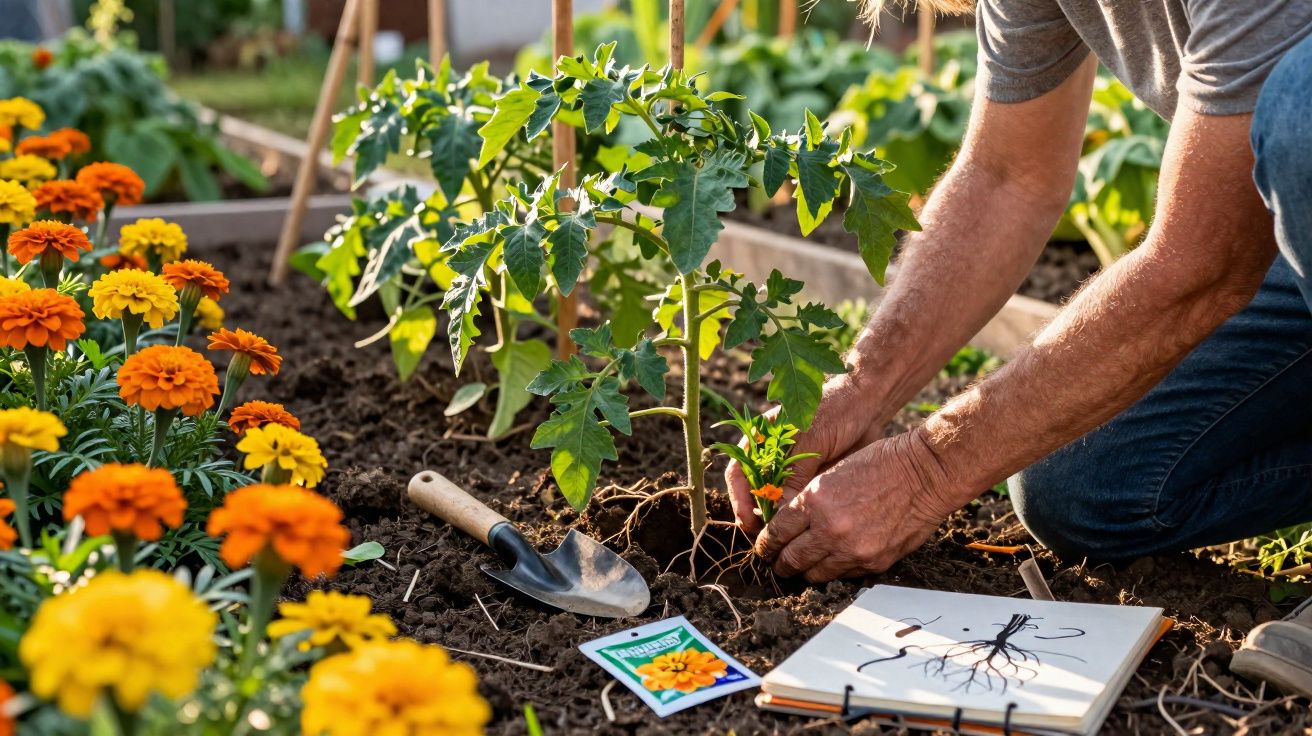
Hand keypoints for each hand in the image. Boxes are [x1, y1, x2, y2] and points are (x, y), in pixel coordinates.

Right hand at [725, 374, 885, 536]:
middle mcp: (769, 459)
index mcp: (760, 440)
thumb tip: (779, 514)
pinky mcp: (807, 483)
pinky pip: (795, 506)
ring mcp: (788, 472)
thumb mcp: (811, 441)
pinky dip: (794, 521)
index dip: (739, 500)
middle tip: (766, 540)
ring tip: (782, 542)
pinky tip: (801, 534)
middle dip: (755, 519)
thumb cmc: (834, 412)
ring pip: (772, 505)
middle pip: (752, 495)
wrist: (866, 405)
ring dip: (774, 524)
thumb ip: (795, 475)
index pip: (737, 474)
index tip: (749, 521)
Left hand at [754, 428, 964, 582]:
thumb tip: (788, 527)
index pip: (776, 533)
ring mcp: (852, 549)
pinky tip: (831, 563)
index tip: (764, 547)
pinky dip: (834, 571)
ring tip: (800, 568)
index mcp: (814, 501)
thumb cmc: (880, 464)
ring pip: (815, 574)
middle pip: (791, 560)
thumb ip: (809, 503)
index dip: (766, 544)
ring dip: (805, 572)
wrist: (925, 474)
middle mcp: (829, 529)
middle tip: (776, 563)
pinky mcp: (873, 562)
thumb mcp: (832, 474)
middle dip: (780, 564)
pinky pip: (843, 576)